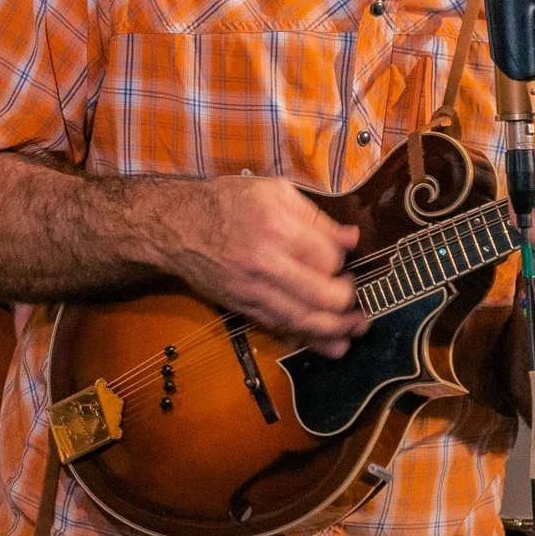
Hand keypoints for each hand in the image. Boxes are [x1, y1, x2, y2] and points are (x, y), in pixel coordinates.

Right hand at [153, 177, 370, 353]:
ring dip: (334, 330)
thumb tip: (351, 238)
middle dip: (348, 303)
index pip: (328, 257)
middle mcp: (266, 262)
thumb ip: (316, 217)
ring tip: (354, 331)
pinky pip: (279, 328)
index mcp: (277, 226)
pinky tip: (326, 343)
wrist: (176, 226)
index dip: (343, 262)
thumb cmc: (226, 202)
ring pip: (302, 319)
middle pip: (322, 296)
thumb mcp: (274, 191)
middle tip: (358, 299)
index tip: (344, 261)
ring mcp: (253, 289)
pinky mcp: (242, 306)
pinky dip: (306, 338)